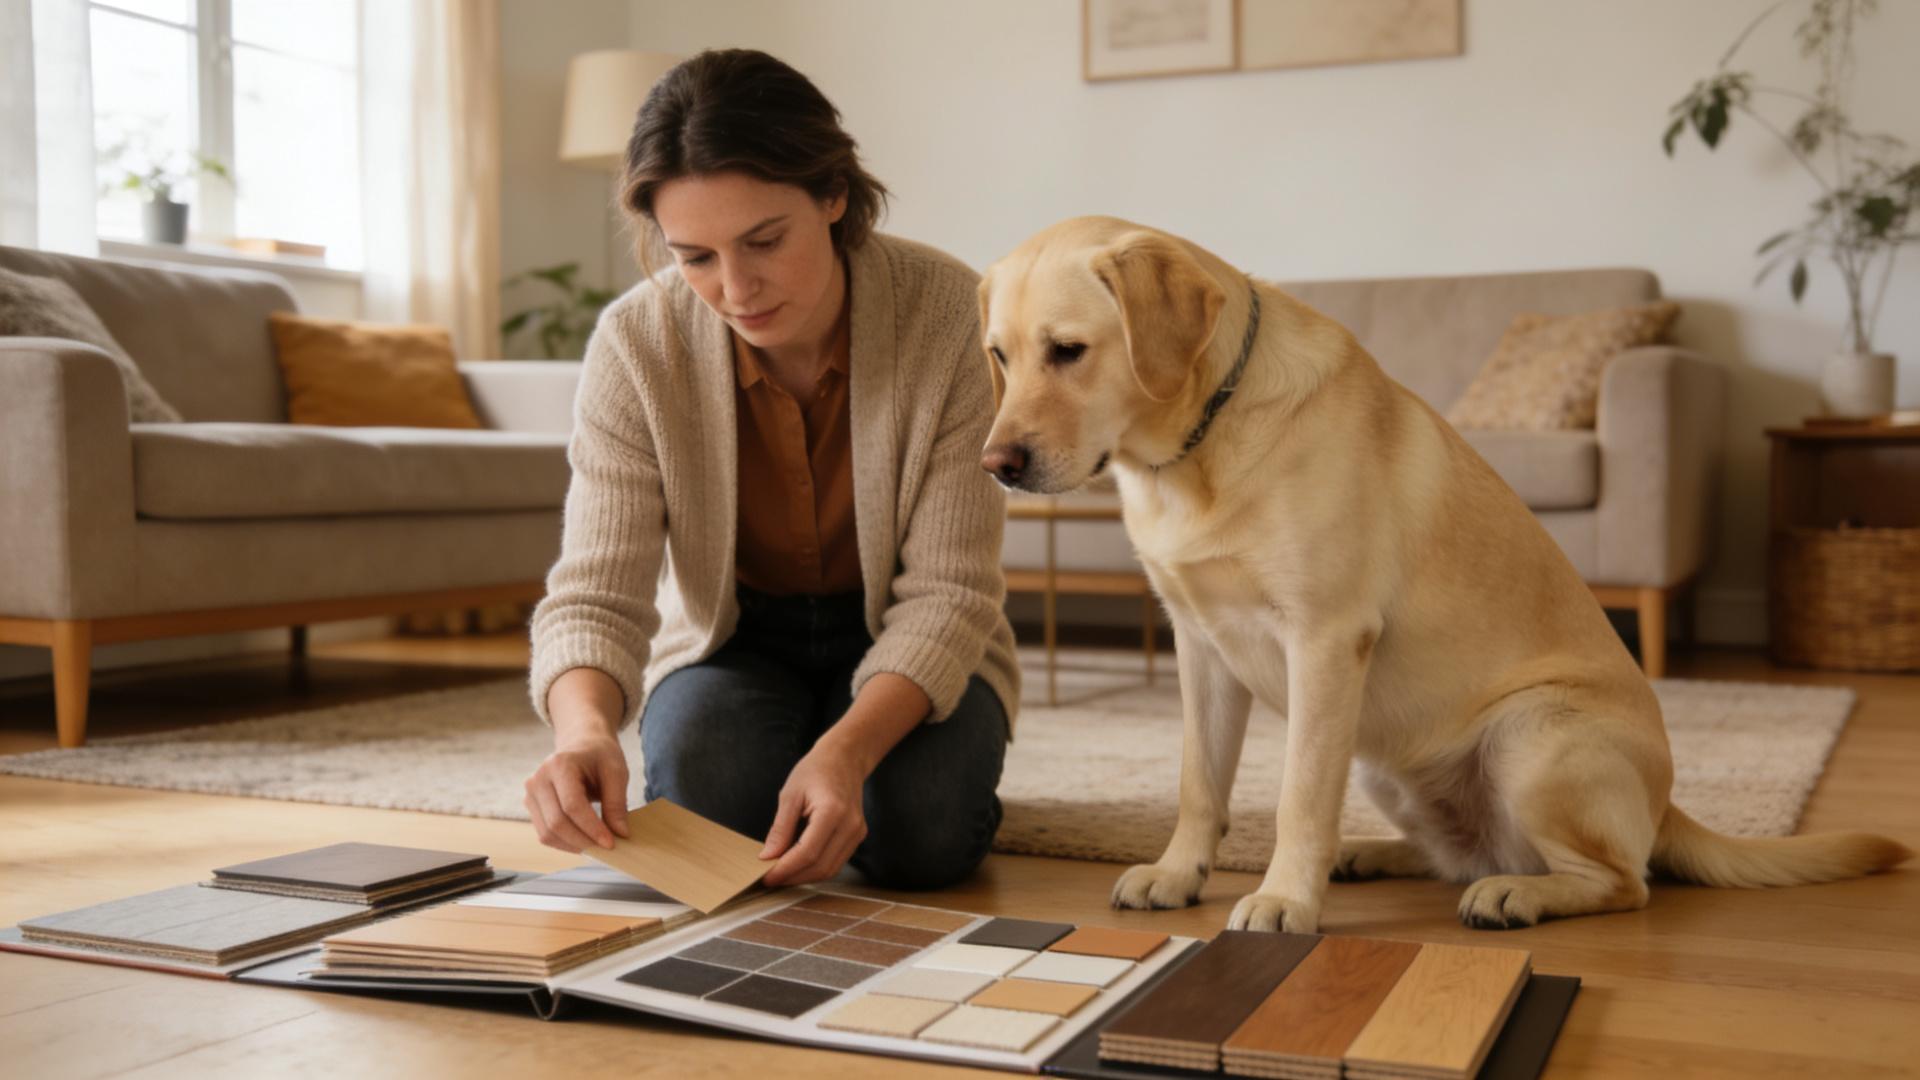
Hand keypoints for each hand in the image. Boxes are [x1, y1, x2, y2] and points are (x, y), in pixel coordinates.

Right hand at [524, 731, 630, 853]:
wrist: (581, 744)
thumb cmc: (600, 755)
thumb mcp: (616, 771)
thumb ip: (617, 802)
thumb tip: (619, 834)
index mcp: (559, 765)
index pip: (572, 806)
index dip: (592, 828)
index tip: (611, 843)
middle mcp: (538, 779)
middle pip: (557, 823)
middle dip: (583, 841)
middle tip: (607, 849)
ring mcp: (531, 794)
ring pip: (547, 833)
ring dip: (573, 846)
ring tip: (597, 846)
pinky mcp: (531, 806)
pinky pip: (545, 834)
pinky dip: (565, 843)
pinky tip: (584, 840)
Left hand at [760, 745, 868, 886]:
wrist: (844, 759)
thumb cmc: (816, 770)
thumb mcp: (790, 795)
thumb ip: (780, 829)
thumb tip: (768, 857)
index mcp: (832, 812)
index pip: (808, 853)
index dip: (785, 869)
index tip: (766, 877)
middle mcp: (850, 825)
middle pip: (821, 867)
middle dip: (793, 877)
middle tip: (771, 878)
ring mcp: (857, 833)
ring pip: (830, 869)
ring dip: (804, 876)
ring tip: (782, 874)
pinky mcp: (857, 836)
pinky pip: (836, 862)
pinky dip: (815, 868)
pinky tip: (798, 864)